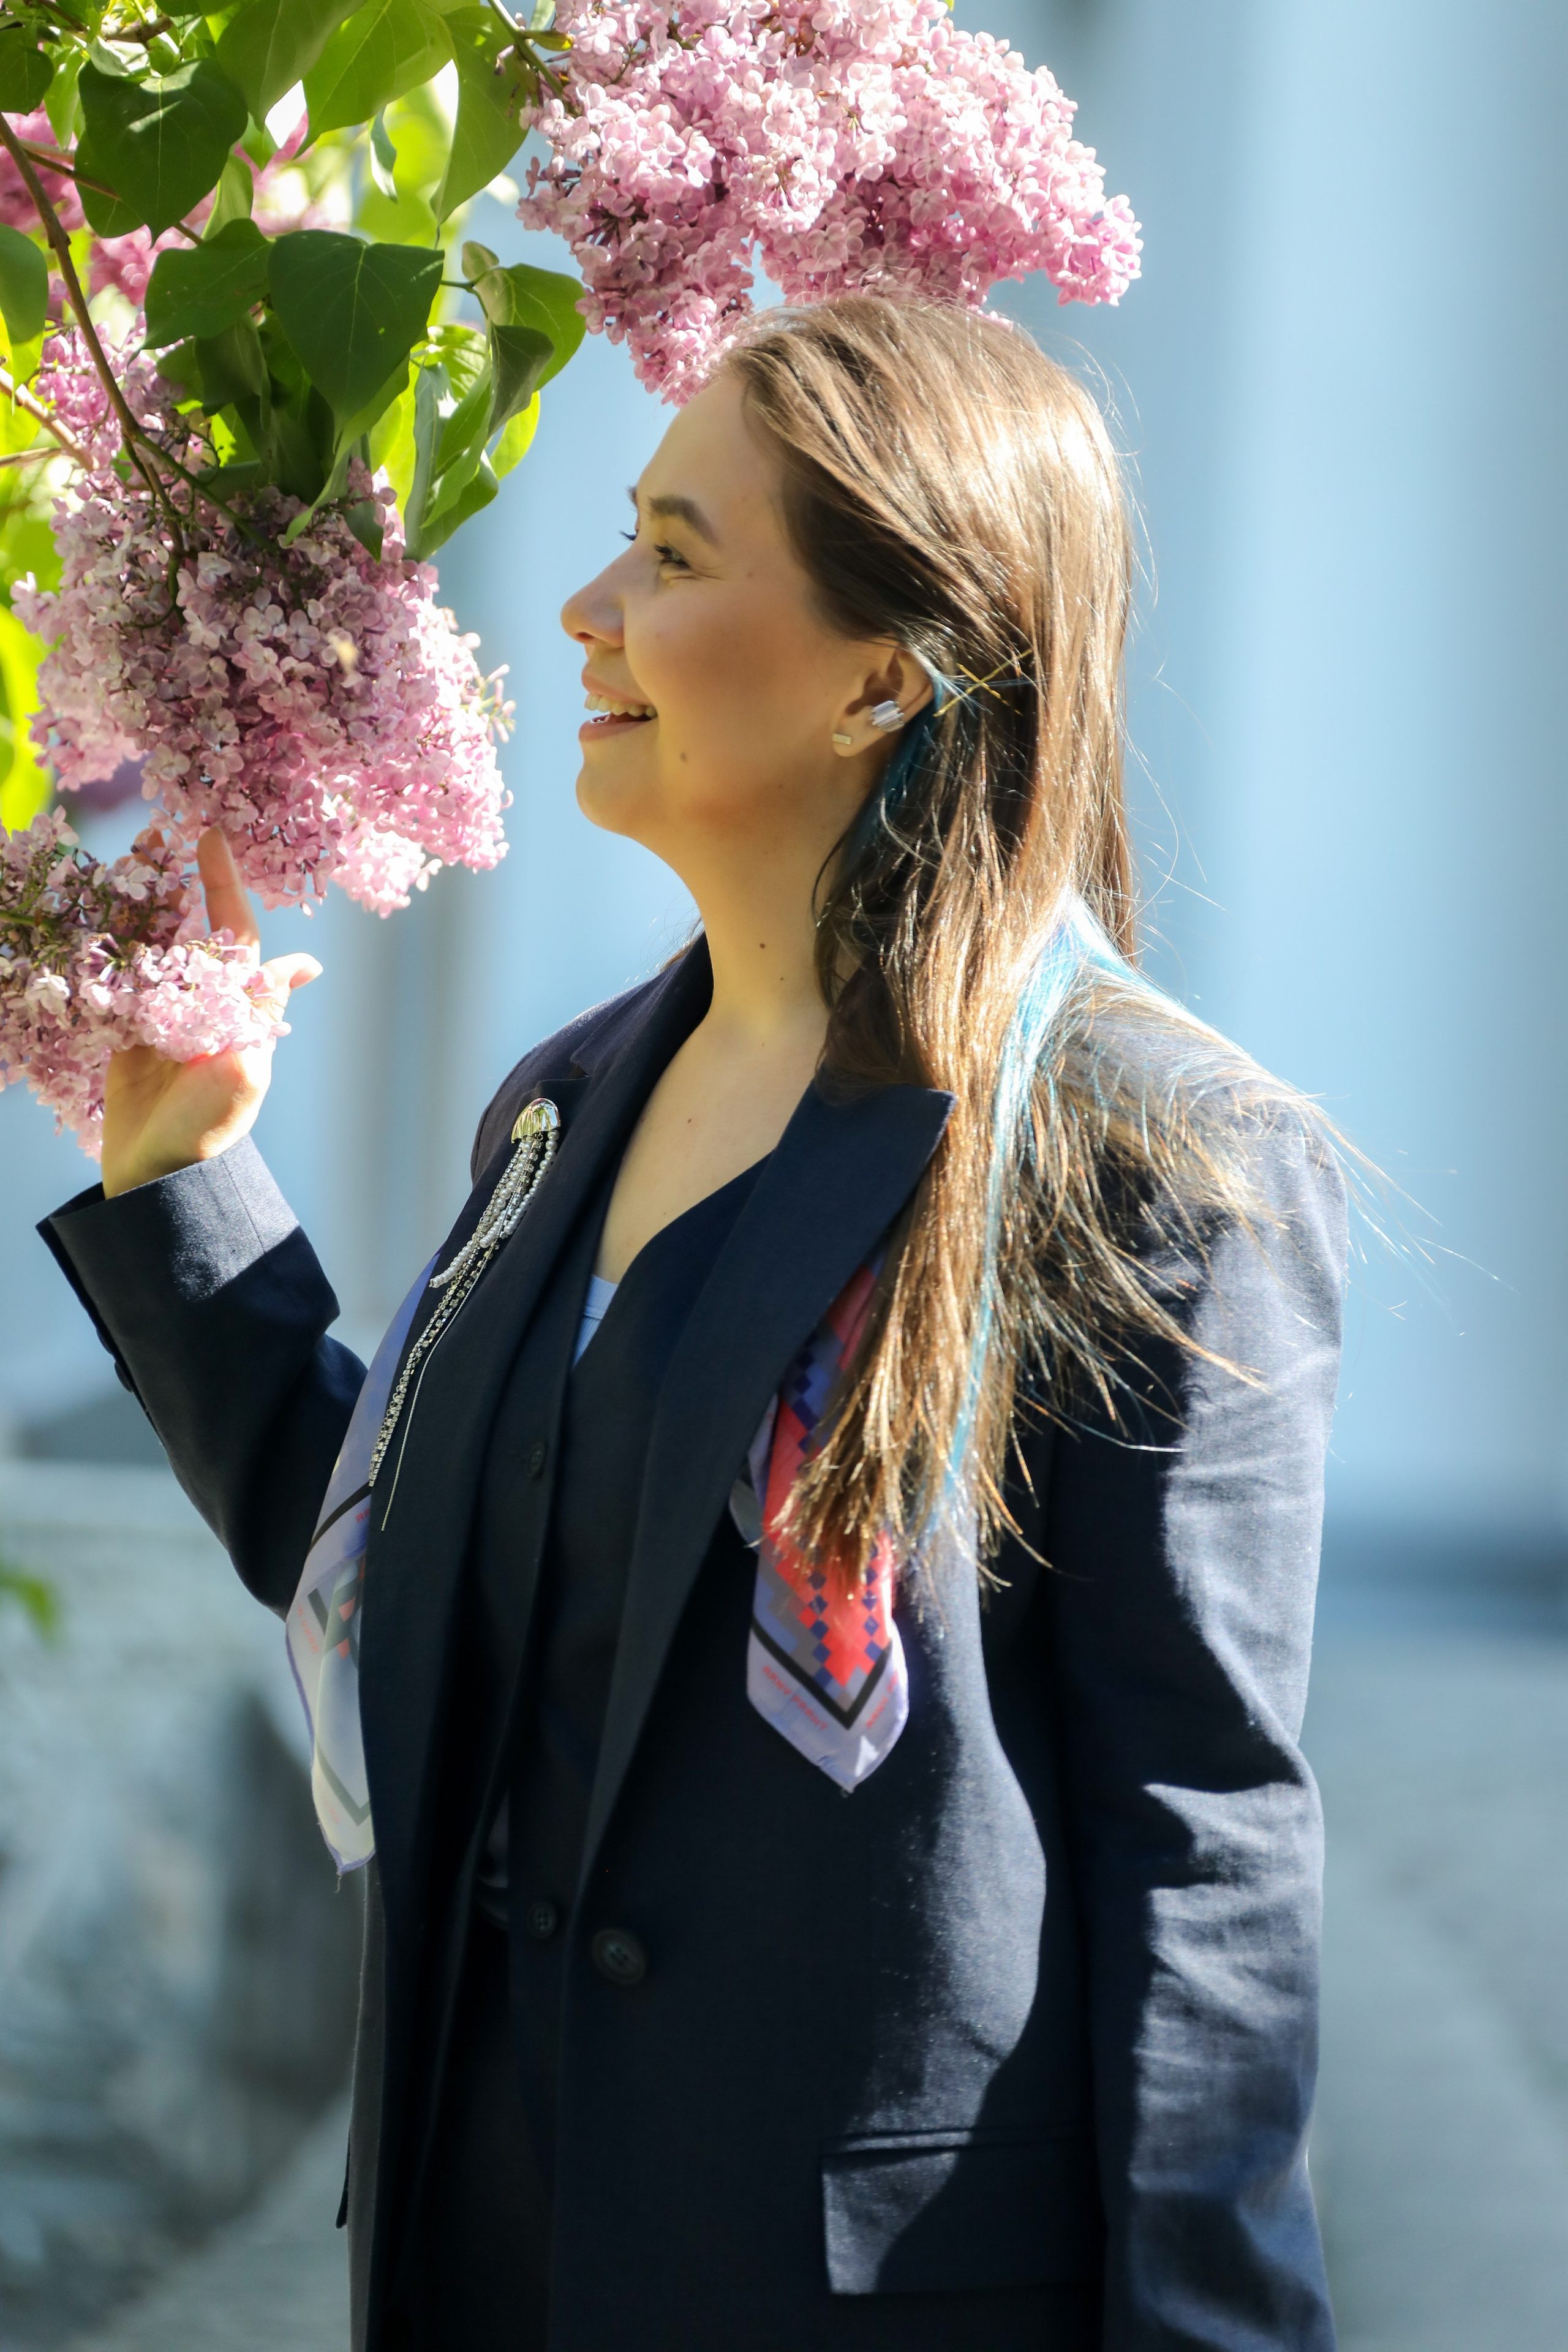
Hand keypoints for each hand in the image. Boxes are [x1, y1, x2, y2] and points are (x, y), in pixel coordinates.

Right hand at [100, 829, 320, 1200]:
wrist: (158, 1176)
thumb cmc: (207, 1130)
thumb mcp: (243, 1073)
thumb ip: (261, 1014)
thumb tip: (305, 966)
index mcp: (238, 1009)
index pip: (237, 935)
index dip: (225, 887)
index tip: (212, 839)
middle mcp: (204, 1006)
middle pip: (190, 930)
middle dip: (179, 884)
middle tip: (161, 834)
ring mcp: (164, 1016)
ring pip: (152, 944)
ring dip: (142, 902)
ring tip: (129, 856)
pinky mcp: (126, 1031)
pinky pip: (116, 974)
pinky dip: (107, 941)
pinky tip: (95, 908)